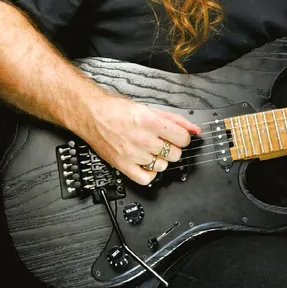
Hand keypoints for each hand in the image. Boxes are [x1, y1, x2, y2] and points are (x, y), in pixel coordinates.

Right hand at [80, 95, 201, 184]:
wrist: (91, 114)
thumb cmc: (117, 110)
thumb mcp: (150, 109)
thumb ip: (176, 120)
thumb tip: (195, 130)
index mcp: (150, 122)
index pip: (183, 138)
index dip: (183, 138)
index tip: (178, 137)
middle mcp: (142, 139)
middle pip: (175, 154)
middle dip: (172, 148)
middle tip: (163, 142)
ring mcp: (133, 154)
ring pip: (163, 166)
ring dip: (160, 160)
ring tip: (150, 150)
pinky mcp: (122, 165)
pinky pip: (146, 178)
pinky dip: (149, 173)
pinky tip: (146, 163)